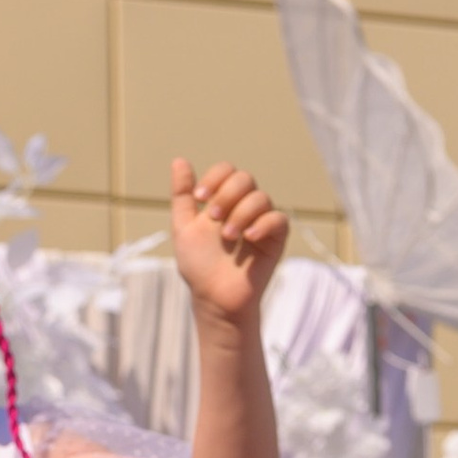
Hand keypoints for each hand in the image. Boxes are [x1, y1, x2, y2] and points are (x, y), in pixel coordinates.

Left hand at [169, 156, 288, 322]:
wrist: (215, 297)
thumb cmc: (199, 265)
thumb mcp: (183, 227)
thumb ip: (182, 195)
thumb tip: (179, 160)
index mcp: (223, 200)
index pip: (227, 171)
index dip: (215, 178)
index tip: (199, 198)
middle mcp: (244, 206)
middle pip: (244, 178)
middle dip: (226, 195)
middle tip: (213, 219)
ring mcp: (261, 221)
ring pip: (260, 197)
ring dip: (240, 214)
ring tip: (228, 238)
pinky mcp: (276, 238)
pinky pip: (278, 219)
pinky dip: (262, 224)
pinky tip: (248, 239)